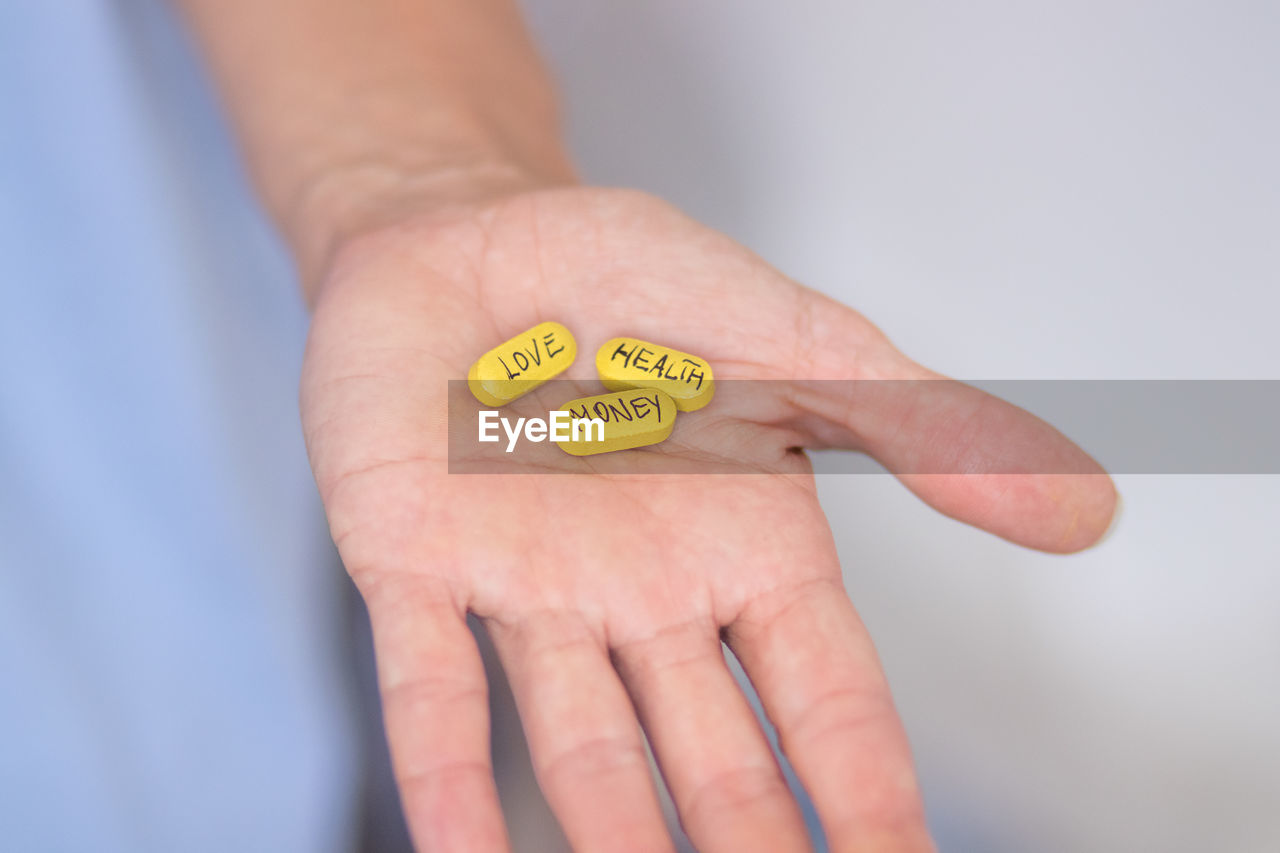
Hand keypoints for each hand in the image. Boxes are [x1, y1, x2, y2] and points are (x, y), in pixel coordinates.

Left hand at [300, 186, 1114, 851]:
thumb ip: (916, 426)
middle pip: (714, 760)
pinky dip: (444, 780)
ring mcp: (529, 592)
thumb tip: (1084, 513)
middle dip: (751, 847)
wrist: (473, 232)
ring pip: (583, 751)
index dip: (868, 797)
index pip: (827, 704)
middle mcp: (644, 598)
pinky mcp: (413, 563)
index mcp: (746, 549)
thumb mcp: (792, 343)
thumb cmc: (630, 279)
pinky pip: (431, 691)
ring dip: (615, 842)